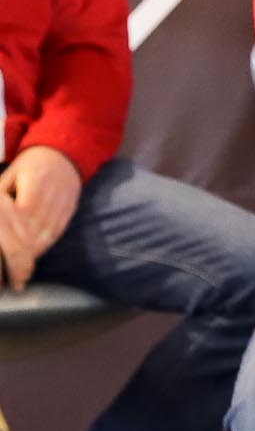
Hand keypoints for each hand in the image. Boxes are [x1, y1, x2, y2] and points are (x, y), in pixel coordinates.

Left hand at [0, 145, 84, 288]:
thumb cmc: (31, 165)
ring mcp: (64, 206)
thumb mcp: (10, 176)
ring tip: (21, 273)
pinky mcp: (71, 211)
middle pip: (35, 232)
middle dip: (21, 257)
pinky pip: (58, 232)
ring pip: (48, 235)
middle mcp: (51, 199)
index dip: (12, 242)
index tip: (3, 261)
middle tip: (11, 277)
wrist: (65, 154)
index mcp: (34, 188)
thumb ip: (1, 197)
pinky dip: (47, 246)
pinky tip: (36, 256)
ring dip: (34, 255)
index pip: (21, 220)